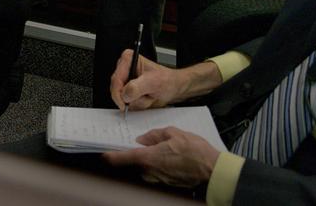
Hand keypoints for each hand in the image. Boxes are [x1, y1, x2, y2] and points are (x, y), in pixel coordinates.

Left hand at [104, 127, 219, 187]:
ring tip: (164, 147)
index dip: (109, 155)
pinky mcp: (167, 183)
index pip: (120, 159)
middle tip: (145, 142)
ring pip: (146, 167)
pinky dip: (159, 164)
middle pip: (134, 162)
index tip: (103, 151)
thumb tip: (144, 138)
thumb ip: (154, 135)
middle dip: (137, 152)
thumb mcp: (173, 133)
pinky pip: (157, 172)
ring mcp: (159, 179)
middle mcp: (150, 172)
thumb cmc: (195, 152)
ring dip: (149, 158)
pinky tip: (171, 156)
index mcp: (148, 158)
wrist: (212, 170)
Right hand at [111, 49, 222, 110]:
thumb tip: (125, 94)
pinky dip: (138, 104)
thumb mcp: (153, 82)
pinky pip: (128, 102)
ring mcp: (127, 80)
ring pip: (123, 98)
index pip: (116, 79)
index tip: (124, 104)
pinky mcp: (129, 90)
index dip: (118, 93)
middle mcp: (125, 69)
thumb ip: (137, 87)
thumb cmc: (167, 80)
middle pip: (117, 90)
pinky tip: (147, 98)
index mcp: (128, 59)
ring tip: (148, 95)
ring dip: (137, 101)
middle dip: (132, 97)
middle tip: (145, 95)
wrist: (175, 88)